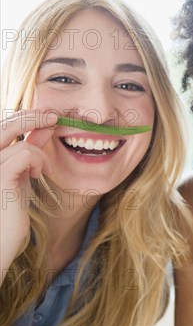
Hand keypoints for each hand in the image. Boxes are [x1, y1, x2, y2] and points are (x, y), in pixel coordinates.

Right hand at [1, 110, 56, 276]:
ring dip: (39, 152)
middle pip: (5, 123)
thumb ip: (29, 150)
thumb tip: (45, 125)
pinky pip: (24, 152)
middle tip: (54, 116)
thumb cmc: (9, 210)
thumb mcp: (21, 174)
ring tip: (41, 171)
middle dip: (33, 116)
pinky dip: (38, 160)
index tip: (49, 114)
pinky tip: (39, 175)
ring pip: (19, 139)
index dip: (26, 116)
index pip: (3, 125)